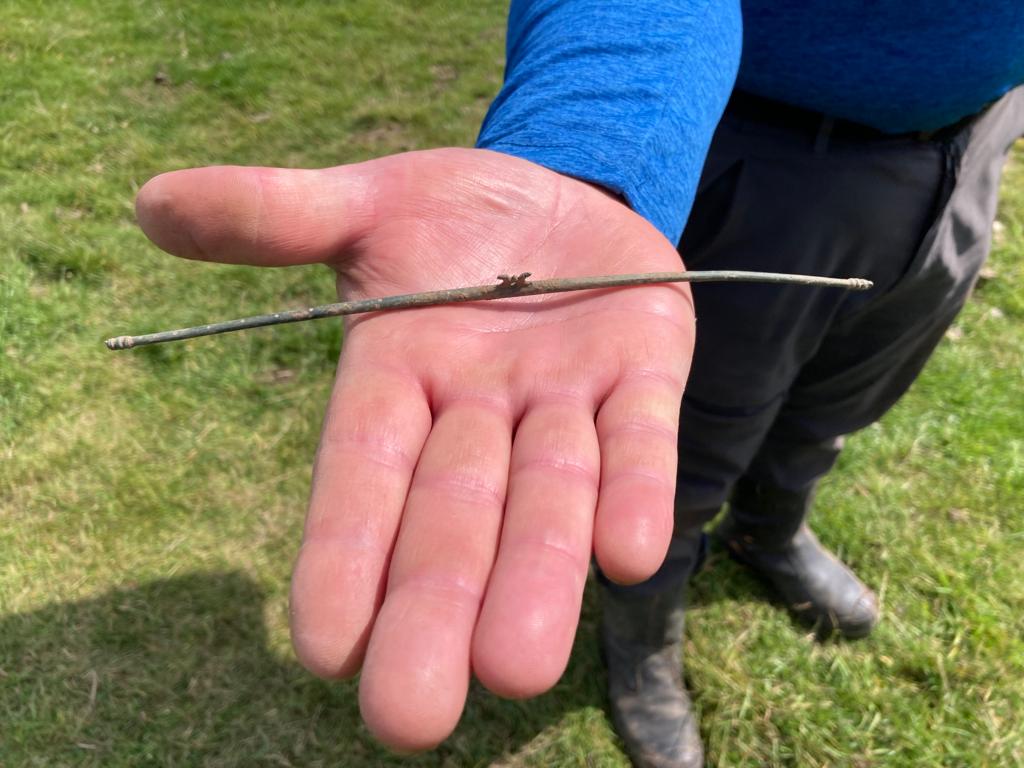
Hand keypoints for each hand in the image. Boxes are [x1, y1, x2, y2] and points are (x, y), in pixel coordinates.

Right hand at [136, 148, 694, 749]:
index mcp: (399, 377)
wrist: (562, 195)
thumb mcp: (366, 202)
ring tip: (517, 669)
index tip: (323, 648)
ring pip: (549, 496)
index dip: (343, 554)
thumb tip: (150, 202)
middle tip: (410, 717)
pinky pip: (639, 437)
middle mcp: (477, 410)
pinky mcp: (643, 375)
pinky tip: (629, 554)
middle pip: (452, 518)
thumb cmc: (453, 217)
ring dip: (537, 574)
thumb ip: (275, 213)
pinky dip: (636, 490)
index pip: (362, 476)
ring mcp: (565, 399)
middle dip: (435, 607)